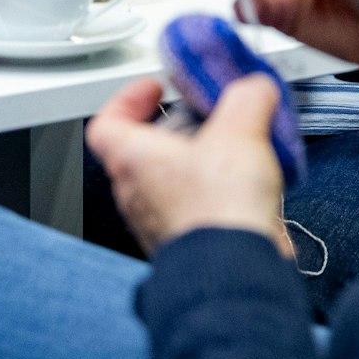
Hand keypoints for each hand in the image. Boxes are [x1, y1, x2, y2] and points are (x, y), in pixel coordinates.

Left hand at [86, 75, 293, 256]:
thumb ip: (246, 99)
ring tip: (234, 149)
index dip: (127, 99)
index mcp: (132, 158)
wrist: (236, 270)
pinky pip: (193, 209)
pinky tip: (247, 186)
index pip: (106, 123)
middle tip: (201, 117)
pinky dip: (214, 194)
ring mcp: (157, 223)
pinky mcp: (186, 242)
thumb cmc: (218, 209)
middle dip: (175, 129)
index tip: (152, 89)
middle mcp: (136, 193)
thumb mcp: (239, 131)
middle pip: (142, 150)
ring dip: (198, 161)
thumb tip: (253, 88)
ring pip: (170, 182)